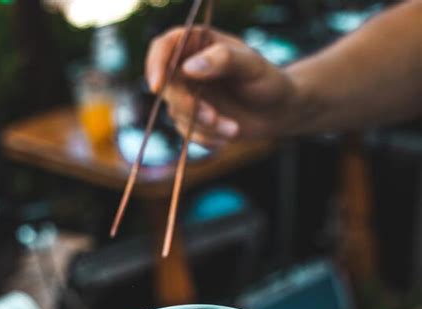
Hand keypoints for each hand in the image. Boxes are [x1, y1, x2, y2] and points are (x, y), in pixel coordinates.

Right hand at [145, 27, 295, 146]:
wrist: (278, 111)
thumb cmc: (268, 81)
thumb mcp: (251, 66)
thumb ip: (223, 60)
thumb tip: (188, 67)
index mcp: (198, 44)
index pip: (164, 47)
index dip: (155, 64)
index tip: (158, 85)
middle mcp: (187, 68)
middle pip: (166, 86)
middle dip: (187, 105)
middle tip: (212, 117)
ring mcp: (188, 95)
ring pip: (178, 113)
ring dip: (205, 126)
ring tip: (233, 128)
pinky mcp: (192, 119)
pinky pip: (187, 133)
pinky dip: (207, 138)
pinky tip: (228, 134)